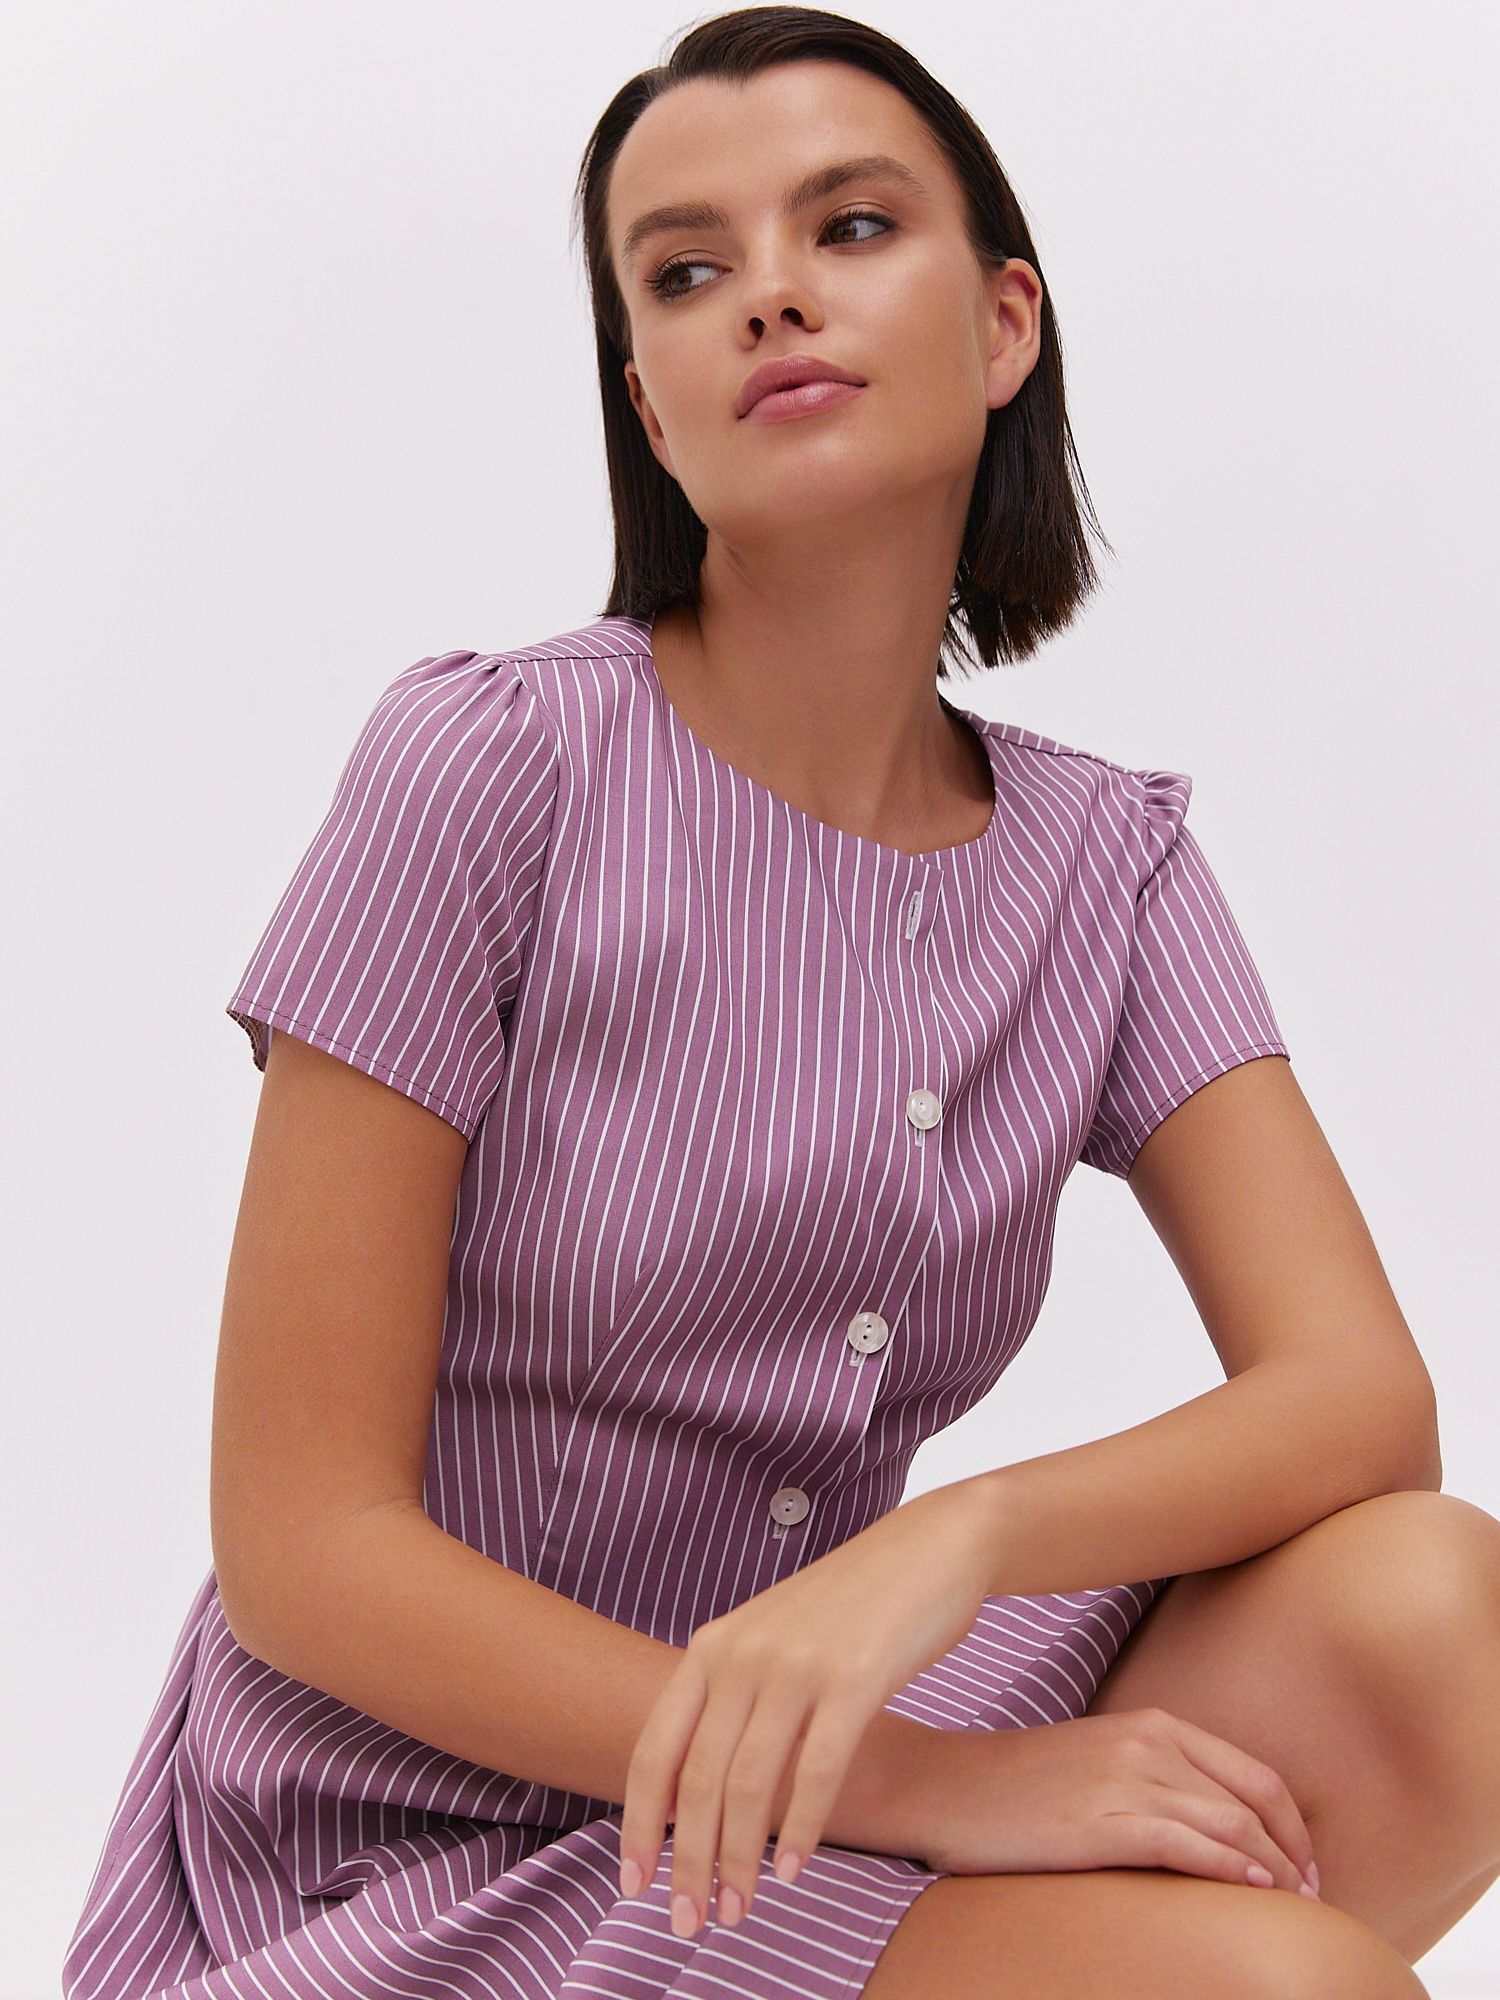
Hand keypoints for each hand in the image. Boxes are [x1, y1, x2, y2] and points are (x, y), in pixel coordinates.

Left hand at [617, 1485, 993, 1937]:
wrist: (928, 1549)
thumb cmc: (851, 1607)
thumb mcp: (770, 1638)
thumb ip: (731, 1698)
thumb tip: (691, 1793)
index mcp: (712, 1646)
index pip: (653, 1749)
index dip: (638, 1824)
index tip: (632, 1882)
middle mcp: (742, 1652)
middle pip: (695, 1779)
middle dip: (687, 1861)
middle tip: (689, 1921)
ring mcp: (797, 1664)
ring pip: (748, 1784)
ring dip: (738, 1860)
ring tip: (739, 1909)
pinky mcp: (856, 1677)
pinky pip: (816, 1770)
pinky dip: (800, 1829)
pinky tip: (793, 1868)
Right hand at [917, 1706, 1319, 1899]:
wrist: (943, 1785)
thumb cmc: (1017, 1786)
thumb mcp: (1096, 1763)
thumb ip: (1152, 1779)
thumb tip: (1209, 1830)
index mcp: (1150, 1724)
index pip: (1253, 1772)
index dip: (1293, 1823)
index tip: (1307, 1866)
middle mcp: (1144, 1743)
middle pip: (1251, 1800)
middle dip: (1294, 1853)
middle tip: (1314, 1898)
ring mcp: (1121, 1779)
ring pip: (1227, 1823)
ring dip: (1273, 1868)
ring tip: (1295, 1906)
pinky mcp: (1098, 1820)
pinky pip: (1183, 1842)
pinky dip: (1227, 1866)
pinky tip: (1252, 1891)